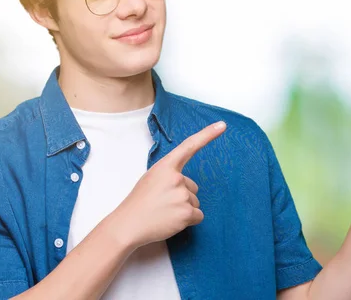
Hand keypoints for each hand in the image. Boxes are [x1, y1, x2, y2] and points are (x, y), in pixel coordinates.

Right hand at [112, 121, 226, 247]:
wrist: (128, 225)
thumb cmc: (139, 202)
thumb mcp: (152, 178)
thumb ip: (169, 175)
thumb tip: (184, 185)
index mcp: (166, 166)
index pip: (190, 146)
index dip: (208, 135)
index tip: (222, 125)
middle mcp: (176, 177)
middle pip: (193, 187)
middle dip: (182, 196)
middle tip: (162, 203)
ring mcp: (182, 195)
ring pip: (195, 202)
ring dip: (184, 209)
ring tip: (164, 212)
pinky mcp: (186, 212)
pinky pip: (198, 216)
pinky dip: (188, 220)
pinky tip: (172, 221)